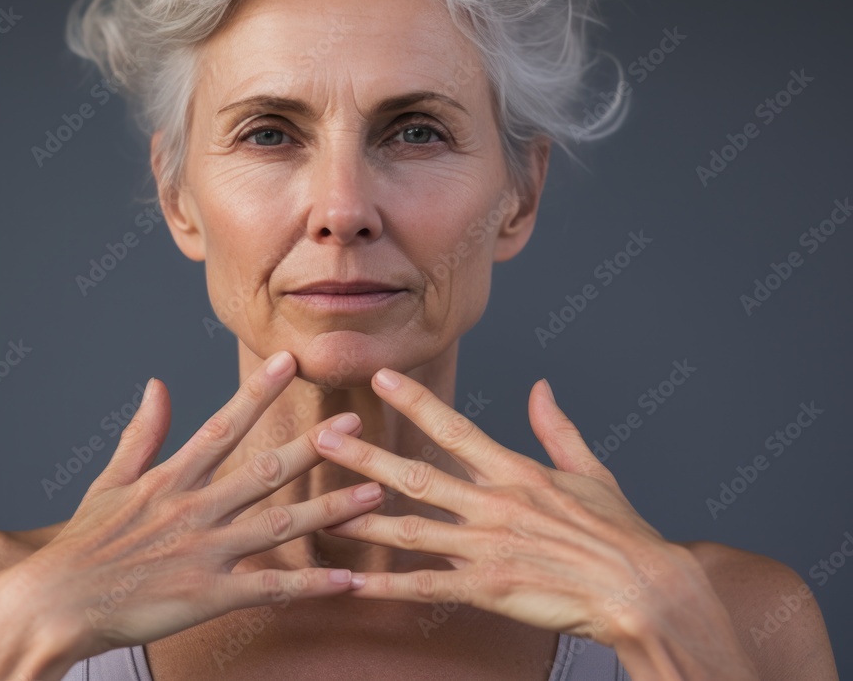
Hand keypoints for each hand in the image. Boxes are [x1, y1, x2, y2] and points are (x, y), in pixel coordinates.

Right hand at [0, 351, 382, 660]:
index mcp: (170, 478)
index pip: (222, 425)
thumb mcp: (108, 480)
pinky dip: (310, 584)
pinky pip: (270, 588)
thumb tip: (158, 384)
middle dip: (313, 447)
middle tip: (354, 426)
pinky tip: (347, 578)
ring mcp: (204, 552)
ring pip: (279, 525)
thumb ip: (141, 432)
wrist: (52, 604)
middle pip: (264, 472)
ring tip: (373, 493)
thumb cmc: (82, 544)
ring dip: (329, 509)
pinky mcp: (208, 595)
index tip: (289, 360)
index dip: (258, 391)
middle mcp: (193, 509)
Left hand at [313, 370, 702, 645]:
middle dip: (364, 457)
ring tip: (321, 509)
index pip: (454, 428)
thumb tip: (540, 388)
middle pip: (416, 475)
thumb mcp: (592, 470)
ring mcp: (489, 546)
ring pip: (411, 529)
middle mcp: (495, 503)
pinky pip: (428, 586)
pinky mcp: (490, 587)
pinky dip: (388, 586)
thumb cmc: (622, 533)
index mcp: (517, 472)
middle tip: (321, 438)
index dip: (414, 402)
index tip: (379, 379)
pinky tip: (354, 586)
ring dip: (363, 519)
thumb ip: (557, 428)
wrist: (646, 589)